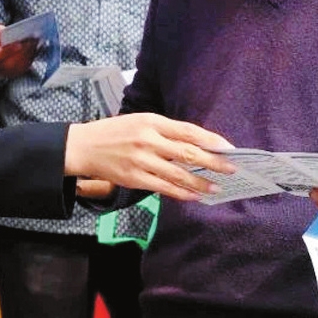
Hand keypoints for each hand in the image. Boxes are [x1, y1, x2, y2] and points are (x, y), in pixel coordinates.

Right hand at [0, 24, 37, 78]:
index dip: (9, 50)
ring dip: (29, 55)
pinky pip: (23, 68)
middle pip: (10, 63)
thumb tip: (13, 32)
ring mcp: (2, 73)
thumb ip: (0, 32)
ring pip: (18, 67)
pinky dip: (29, 58)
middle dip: (23, 52)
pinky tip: (34, 48)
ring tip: (35, 42)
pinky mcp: (12, 74)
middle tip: (33, 41)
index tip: (20, 44)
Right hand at [64, 113, 233, 202]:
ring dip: (201, 182)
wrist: (84, 147)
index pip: (188, 131)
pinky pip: (163, 188)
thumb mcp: (141, 121)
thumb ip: (166, 131)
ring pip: (178, 174)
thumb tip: (196, 144)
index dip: (211, 140)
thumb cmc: (116, 132)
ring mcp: (141, 160)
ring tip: (217, 188)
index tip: (229, 148)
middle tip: (232, 169)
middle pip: (188, 153)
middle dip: (213, 162)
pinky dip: (181, 193)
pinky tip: (194, 196)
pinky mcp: (134, 178)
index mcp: (152, 121)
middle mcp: (149, 140)